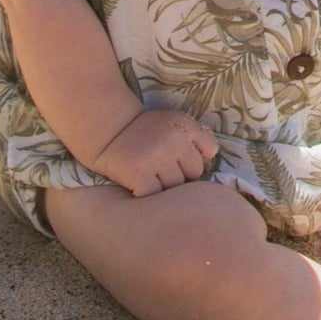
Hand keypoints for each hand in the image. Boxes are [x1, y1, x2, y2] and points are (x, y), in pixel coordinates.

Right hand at [90, 108, 218, 197]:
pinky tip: (140, 184)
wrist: (110, 130)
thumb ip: (196, 139)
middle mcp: (173, 139)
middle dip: (182, 175)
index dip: (198, 159)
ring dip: (165, 187)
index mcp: (184, 125)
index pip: (210, 150)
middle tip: (163, 169)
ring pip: (175, 187)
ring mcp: (156, 157)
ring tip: (151, 176)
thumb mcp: (174, 124)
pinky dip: (148, 194)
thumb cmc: (146, 132)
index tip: (183, 161)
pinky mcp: (139, 173)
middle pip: (194, 173)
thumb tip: (209, 167)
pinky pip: (155, 195)